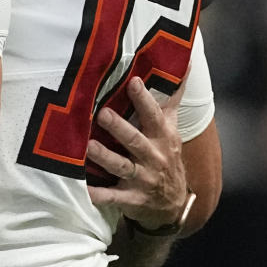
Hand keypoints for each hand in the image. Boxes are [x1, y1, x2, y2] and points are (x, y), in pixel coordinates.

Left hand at [87, 75, 187, 230]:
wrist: (173, 203)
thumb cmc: (166, 156)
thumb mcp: (172, 128)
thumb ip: (172, 98)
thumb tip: (184, 63)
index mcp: (163, 137)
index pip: (154, 116)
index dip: (144, 100)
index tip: (133, 82)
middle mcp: (153, 157)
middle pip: (135, 140)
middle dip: (119, 127)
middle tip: (102, 114)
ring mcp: (142, 179)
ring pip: (122, 166)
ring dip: (105, 156)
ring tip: (88, 145)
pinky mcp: (130, 198)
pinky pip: (112, 197)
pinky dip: (98, 194)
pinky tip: (82, 189)